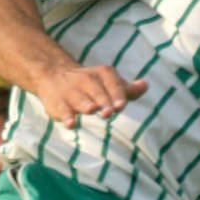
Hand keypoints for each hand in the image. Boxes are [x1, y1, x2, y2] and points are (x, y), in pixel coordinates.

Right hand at [26, 61, 146, 129]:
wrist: (54, 75)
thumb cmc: (91, 85)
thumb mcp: (109, 84)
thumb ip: (127, 90)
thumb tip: (145, 85)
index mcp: (102, 74)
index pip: (112, 82)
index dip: (116, 94)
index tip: (121, 107)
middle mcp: (85, 80)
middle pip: (95, 90)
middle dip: (102, 100)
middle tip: (109, 112)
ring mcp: (70, 91)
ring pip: (78, 98)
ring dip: (85, 104)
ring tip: (91, 110)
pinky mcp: (57, 103)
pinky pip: (61, 109)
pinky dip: (65, 116)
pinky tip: (71, 124)